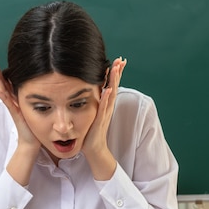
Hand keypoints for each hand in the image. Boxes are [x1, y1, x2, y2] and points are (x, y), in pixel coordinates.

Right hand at [0, 58, 40, 152]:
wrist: (31, 141)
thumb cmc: (32, 125)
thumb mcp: (30, 106)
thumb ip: (26, 97)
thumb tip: (25, 86)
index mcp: (15, 97)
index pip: (6, 81)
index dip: (0, 71)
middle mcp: (11, 101)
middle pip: (1, 83)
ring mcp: (12, 107)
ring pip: (3, 90)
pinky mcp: (15, 113)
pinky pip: (8, 103)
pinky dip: (2, 96)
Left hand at [82, 57, 126, 178]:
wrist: (93, 148)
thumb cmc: (90, 131)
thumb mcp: (91, 112)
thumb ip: (91, 102)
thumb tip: (87, 92)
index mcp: (104, 104)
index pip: (110, 85)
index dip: (114, 73)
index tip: (118, 61)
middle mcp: (107, 107)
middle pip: (114, 86)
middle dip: (118, 73)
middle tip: (122, 60)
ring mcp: (105, 113)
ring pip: (111, 94)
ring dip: (114, 81)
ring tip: (117, 69)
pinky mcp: (100, 120)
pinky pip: (104, 107)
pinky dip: (106, 98)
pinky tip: (109, 89)